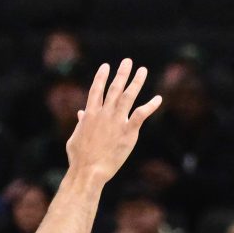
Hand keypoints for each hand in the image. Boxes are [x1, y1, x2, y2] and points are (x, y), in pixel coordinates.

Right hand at [64, 60, 161, 181]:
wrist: (88, 171)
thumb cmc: (79, 158)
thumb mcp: (75, 137)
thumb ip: (80, 123)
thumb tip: (81, 113)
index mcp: (90, 114)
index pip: (96, 90)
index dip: (101, 77)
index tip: (106, 66)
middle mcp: (104, 114)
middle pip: (114, 88)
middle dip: (121, 73)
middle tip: (128, 61)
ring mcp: (117, 121)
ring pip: (128, 96)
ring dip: (136, 82)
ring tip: (142, 70)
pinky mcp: (128, 132)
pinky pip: (141, 114)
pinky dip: (150, 105)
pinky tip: (158, 98)